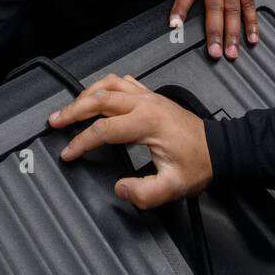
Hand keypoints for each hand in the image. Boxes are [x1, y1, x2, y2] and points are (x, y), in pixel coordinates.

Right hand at [48, 73, 212, 207]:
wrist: (219, 149)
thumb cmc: (199, 165)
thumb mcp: (173, 187)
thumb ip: (144, 193)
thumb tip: (119, 188)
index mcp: (146, 123)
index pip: (103, 130)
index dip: (80, 142)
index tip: (68, 153)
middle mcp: (145, 104)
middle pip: (99, 99)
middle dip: (73, 110)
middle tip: (55, 120)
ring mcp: (149, 96)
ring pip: (109, 84)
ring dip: (86, 94)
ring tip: (70, 107)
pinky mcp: (152, 96)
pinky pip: (122, 81)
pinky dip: (104, 86)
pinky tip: (98, 94)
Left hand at [170, 0, 258, 59]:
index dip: (180, 9)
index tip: (173, 26)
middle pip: (214, 10)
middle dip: (214, 33)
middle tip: (214, 54)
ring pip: (232, 11)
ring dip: (233, 34)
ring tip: (232, 53)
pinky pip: (249, 4)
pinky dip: (252, 22)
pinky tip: (252, 38)